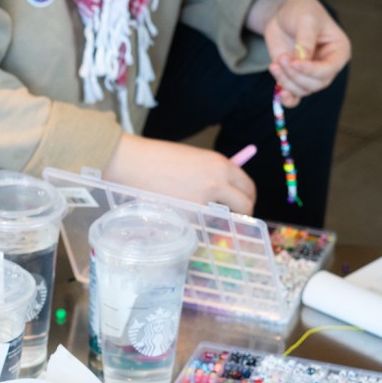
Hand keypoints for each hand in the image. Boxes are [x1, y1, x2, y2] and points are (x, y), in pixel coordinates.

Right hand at [105, 135, 255, 213]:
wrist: (133, 162)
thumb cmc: (159, 158)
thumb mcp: (194, 159)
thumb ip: (213, 174)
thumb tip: (226, 192)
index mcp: (219, 165)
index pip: (247, 186)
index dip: (248, 197)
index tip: (243, 204)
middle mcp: (216, 183)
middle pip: (245, 205)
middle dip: (243, 214)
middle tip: (234, 218)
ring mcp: (203, 202)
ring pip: (221, 218)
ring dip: (215, 219)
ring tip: (195, 210)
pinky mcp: (188, 216)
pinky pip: (200, 224)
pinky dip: (194, 222)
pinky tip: (178, 212)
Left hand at [247, 0, 350, 107]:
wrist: (284, 13)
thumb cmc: (301, 11)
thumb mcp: (306, 20)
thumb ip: (306, 40)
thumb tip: (302, 60)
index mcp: (339, 51)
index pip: (329, 70)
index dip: (311, 70)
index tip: (294, 62)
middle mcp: (328, 66)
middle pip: (316, 84)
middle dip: (296, 75)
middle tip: (282, 59)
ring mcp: (311, 74)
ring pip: (302, 90)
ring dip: (286, 81)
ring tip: (276, 63)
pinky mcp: (295, 78)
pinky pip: (294, 98)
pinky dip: (287, 98)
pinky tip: (280, 93)